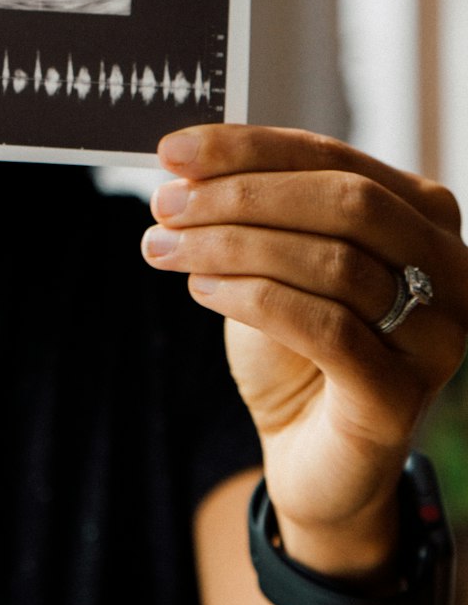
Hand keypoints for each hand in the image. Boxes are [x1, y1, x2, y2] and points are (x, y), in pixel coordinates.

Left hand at [141, 125, 467, 575]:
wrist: (310, 456)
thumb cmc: (294, 345)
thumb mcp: (274, 260)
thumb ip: (251, 208)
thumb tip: (183, 164)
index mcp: (421, 214)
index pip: (332, 158)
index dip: (248, 148)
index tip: (172, 151)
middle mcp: (449, 269)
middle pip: (345, 201)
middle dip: (242, 195)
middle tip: (165, 203)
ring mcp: (436, 335)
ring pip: (333, 262)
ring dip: (233, 245)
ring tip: (166, 247)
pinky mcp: (401, 395)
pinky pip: (326, 328)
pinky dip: (254, 299)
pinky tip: (202, 290)